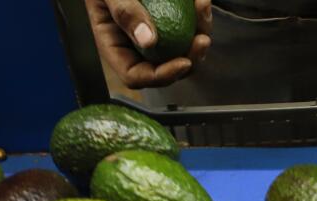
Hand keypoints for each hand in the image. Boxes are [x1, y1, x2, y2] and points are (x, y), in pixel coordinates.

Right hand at [85, 0, 212, 88]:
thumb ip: (124, 13)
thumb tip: (148, 41)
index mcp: (114, 46)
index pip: (136, 75)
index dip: (161, 76)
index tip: (183, 62)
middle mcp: (135, 45)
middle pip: (165, 68)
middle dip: (190, 59)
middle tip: (202, 39)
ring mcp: (154, 34)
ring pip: (182, 49)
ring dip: (199, 33)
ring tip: (202, 8)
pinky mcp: (168, 19)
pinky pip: (188, 27)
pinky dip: (198, 16)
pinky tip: (201, 1)